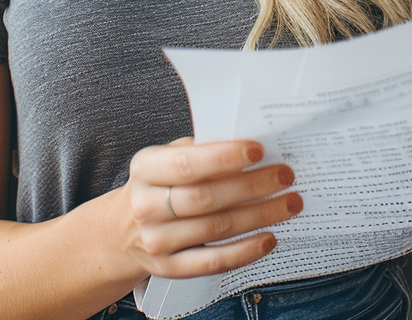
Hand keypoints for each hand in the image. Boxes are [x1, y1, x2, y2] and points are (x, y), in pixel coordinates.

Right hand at [118, 137, 302, 279]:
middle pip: (206, 198)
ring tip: (289, 203)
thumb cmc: (157, 184)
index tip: (258, 150)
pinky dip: (245, 251)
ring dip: (259, 215)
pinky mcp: (171, 268)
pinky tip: (269, 237)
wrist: (122, 230)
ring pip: (216, 228)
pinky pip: (213, 261)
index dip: (224, 157)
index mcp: (146, 168)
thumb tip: (249, 143)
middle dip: (251, 186)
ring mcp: (158, 240)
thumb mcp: (165, 157)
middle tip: (285, 175)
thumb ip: (199, 149)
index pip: (187, 163)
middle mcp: (147, 205)